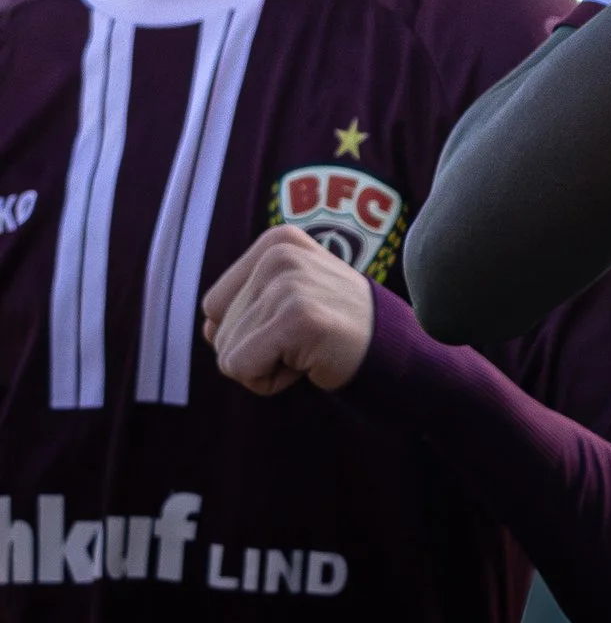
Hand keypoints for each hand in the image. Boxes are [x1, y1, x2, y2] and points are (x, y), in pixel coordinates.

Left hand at [201, 226, 375, 393]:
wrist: (391, 348)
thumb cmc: (335, 326)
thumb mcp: (288, 297)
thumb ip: (242, 306)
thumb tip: (207, 327)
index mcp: (277, 242)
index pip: (214, 306)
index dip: (248, 328)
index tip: (293, 323)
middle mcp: (279, 255)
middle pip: (217, 331)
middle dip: (256, 350)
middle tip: (304, 340)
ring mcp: (289, 284)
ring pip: (227, 353)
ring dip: (265, 366)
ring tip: (308, 349)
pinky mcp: (296, 317)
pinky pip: (242, 368)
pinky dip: (269, 381)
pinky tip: (307, 364)